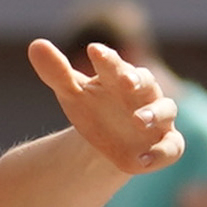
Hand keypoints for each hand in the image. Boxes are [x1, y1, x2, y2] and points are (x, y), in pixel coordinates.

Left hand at [28, 40, 183, 175]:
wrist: (108, 144)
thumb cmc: (94, 109)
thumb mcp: (72, 93)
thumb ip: (57, 72)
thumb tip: (35, 44)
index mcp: (120, 78)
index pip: (115, 65)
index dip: (107, 59)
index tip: (93, 50)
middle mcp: (143, 95)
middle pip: (146, 82)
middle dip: (137, 80)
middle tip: (125, 81)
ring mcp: (158, 119)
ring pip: (166, 110)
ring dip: (153, 114)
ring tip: (138, 120)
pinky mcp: (165, 144)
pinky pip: (172, 147)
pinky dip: (161, 153)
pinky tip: (142, 162)